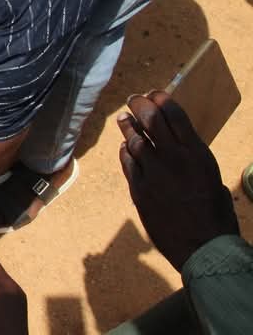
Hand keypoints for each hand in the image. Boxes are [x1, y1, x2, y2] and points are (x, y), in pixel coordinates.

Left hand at [118, 91, 238, 271]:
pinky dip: (126, 152)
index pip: (175, 116)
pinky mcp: (139, 189)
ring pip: (134, 140)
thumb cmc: (216, 216)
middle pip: (151, 121)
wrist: (202, 248)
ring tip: (124, 118)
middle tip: (134, 100)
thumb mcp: (212, 179)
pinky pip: (128, 163)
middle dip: (140, 106)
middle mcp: (173, 159)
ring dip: (128, 127)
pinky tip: (125, 147)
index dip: (161, 100)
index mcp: (197, 155)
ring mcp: (153, 173)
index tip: (154, 94)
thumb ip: (193, 161)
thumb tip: (180, 149)